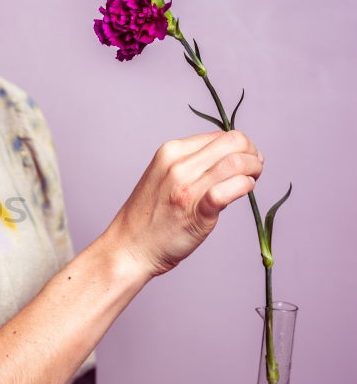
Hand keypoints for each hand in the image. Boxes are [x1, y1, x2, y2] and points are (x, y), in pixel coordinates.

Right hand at [104, 129, 263, 278]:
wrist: (129, 248)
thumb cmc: (148, 218)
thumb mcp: (162, 177)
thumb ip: (189, 165)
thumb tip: (227, 159)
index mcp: (170, 152)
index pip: (219, 135)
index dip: (239, 146)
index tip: (244, 161)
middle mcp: (178, 165)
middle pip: (233, 141)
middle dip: (252, 153)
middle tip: (254, 169)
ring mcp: (187, 187)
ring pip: (237, 162)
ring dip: (254, 169)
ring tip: (252, 181)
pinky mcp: (197, 211)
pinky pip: (232, 189)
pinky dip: (245, 186)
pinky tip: (244, 192)